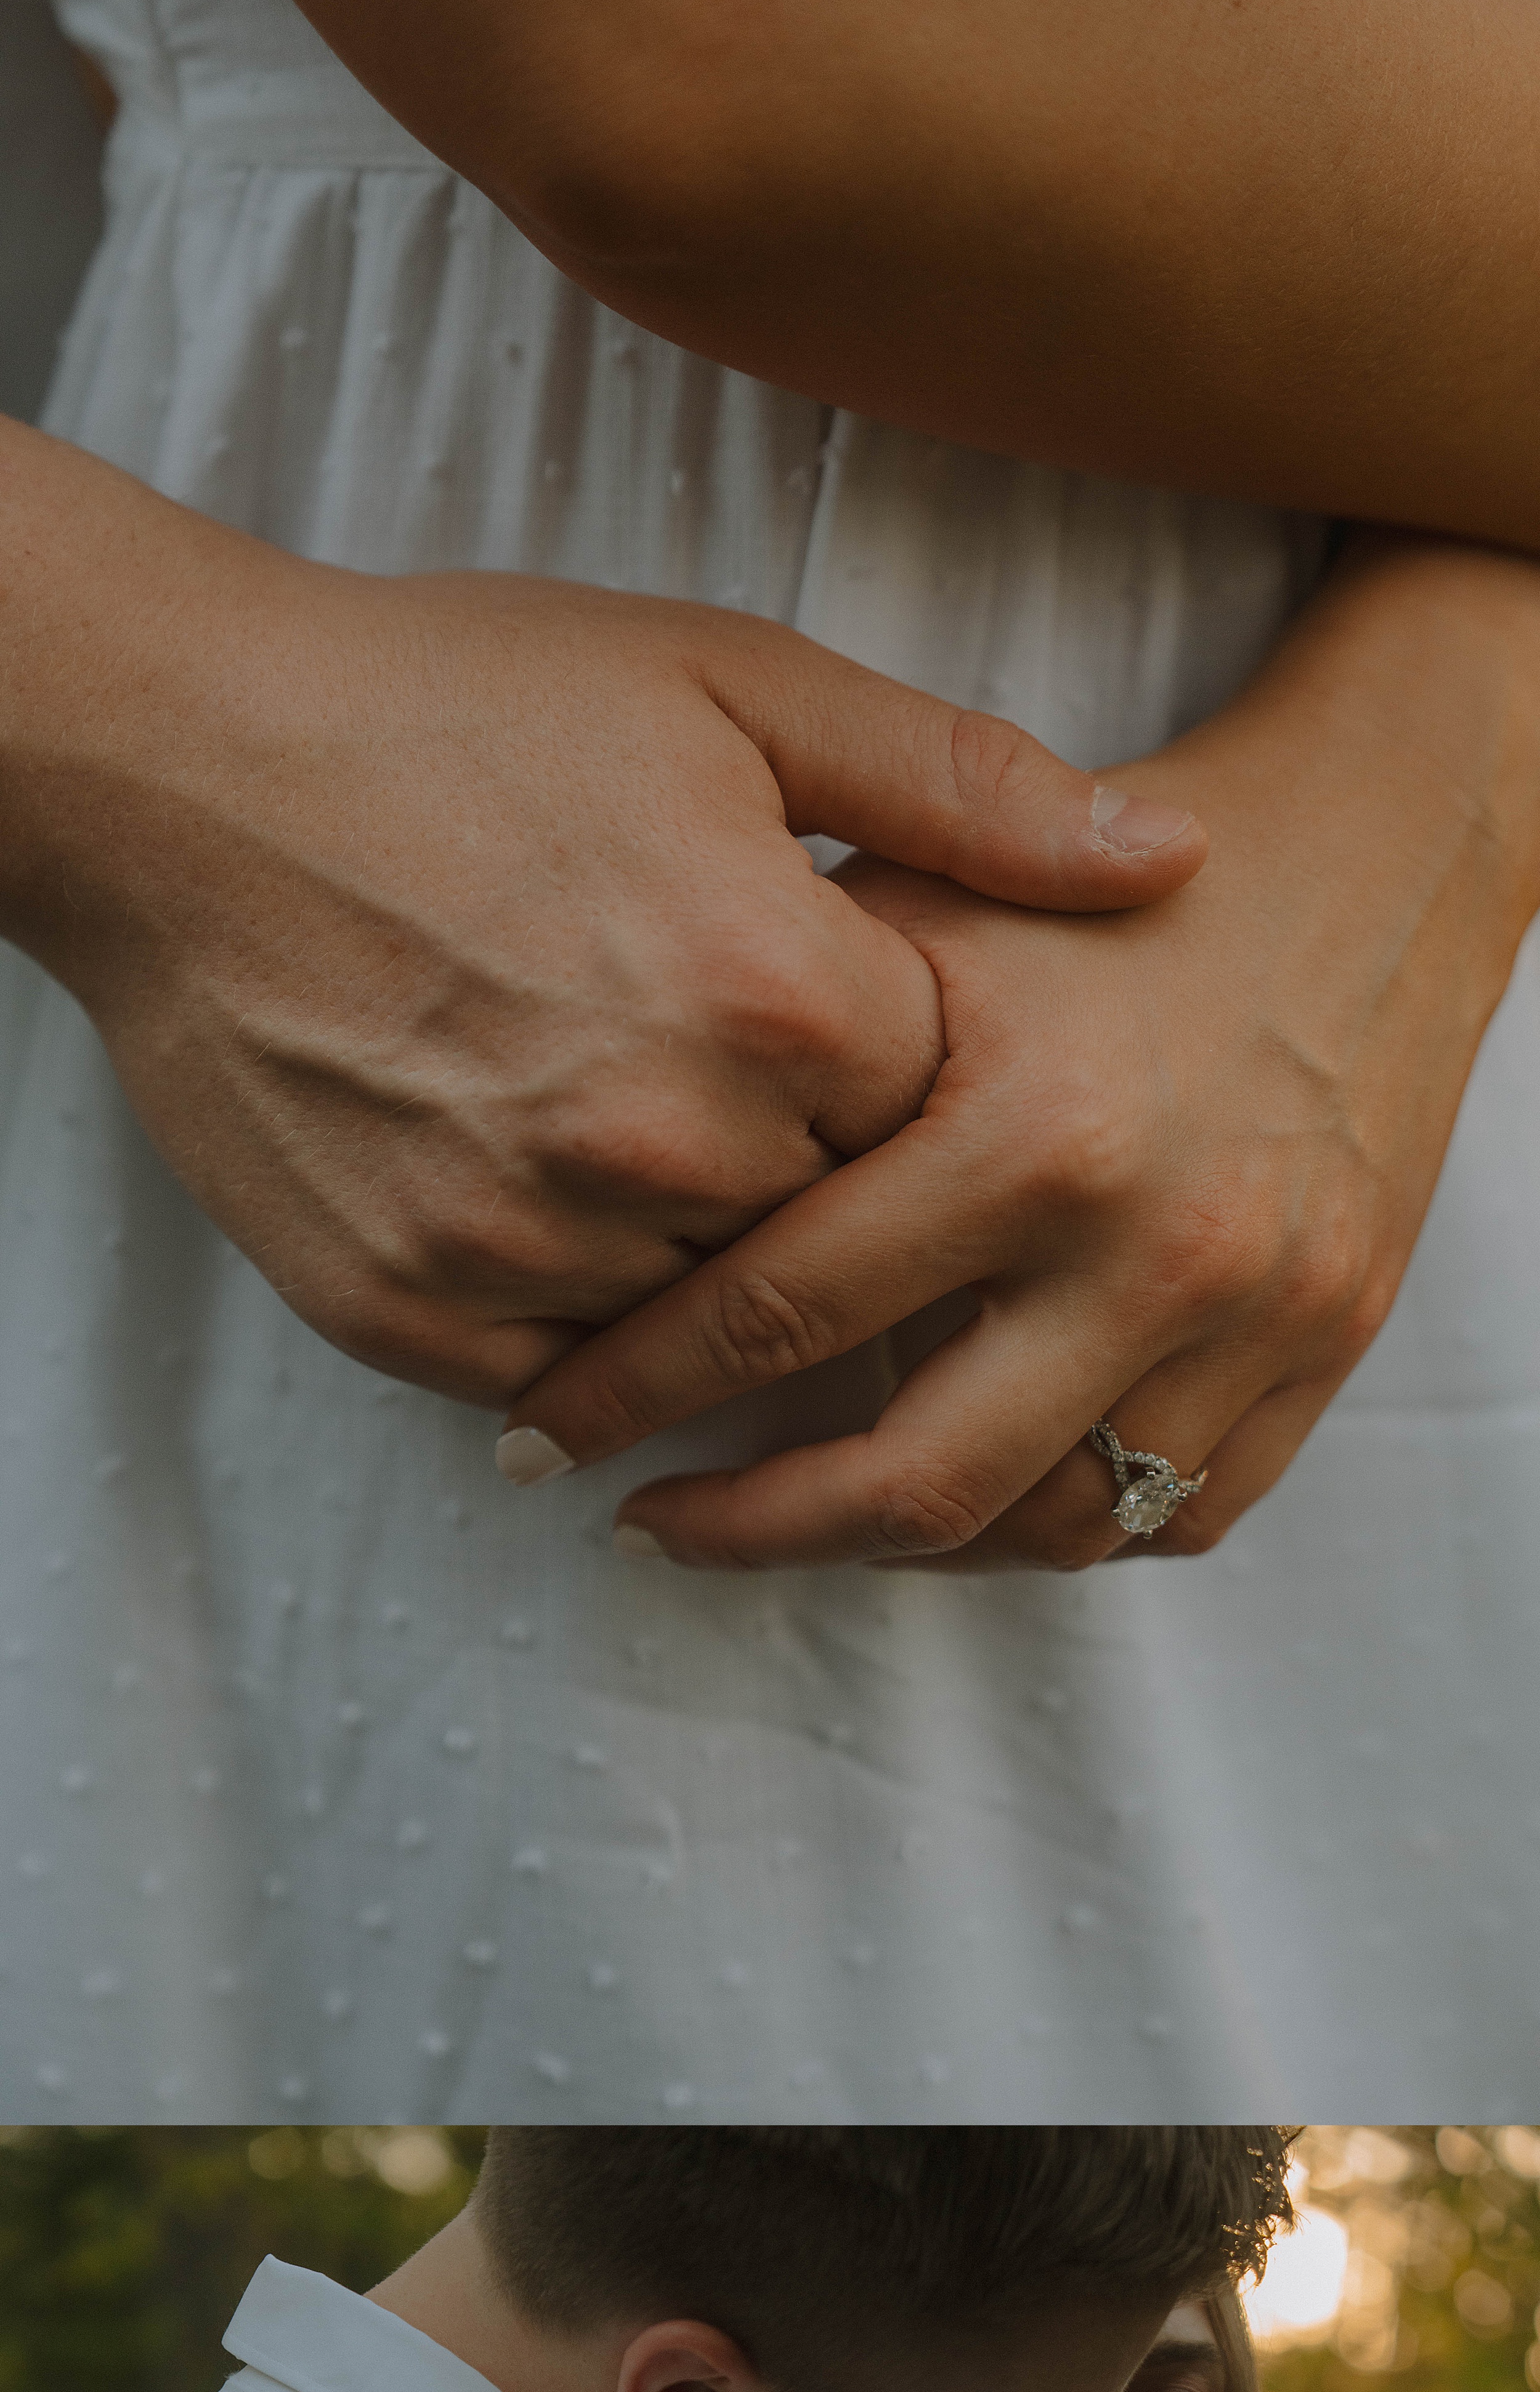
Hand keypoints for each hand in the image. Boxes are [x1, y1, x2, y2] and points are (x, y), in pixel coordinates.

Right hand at [0, 432, 1199, 1407]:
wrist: (184, 773)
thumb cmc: (460, 703)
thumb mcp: (727, 684)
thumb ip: (959, 790)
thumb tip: (1174, 859)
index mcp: (775, 991)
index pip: (936, 1109)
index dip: (889, 1053)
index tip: (824, 995)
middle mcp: (666, 1143)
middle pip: (833, 1231)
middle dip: (797, 1160)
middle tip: (701, 1054)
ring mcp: (532, 1245)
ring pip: (699, 1322)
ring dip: (683, 1246)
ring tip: (608, 1114)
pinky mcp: (414, 1313)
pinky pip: (557, 1375)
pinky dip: (565, 1311)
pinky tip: (531, 1192)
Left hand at [496, 534, 1539, 1559]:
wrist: (1376, 844)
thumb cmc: (1119, 872)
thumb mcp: (934, 896)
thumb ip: (786, 1035)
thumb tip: (618, 1174)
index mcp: (1027, 1125)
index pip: (777, 1315)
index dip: (631, 1393)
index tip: (542, 1435)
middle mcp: (1148, 1246)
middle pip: (910, 1484)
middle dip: (747, 1528)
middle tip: (644, 1524)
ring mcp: (1254, 1314)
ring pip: (1046, 1528)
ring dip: (902, 1547)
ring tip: (801, 1518)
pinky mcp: (1330, 1344)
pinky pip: (1177, 1515)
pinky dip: (1062, 1525)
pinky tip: (972, 1495)